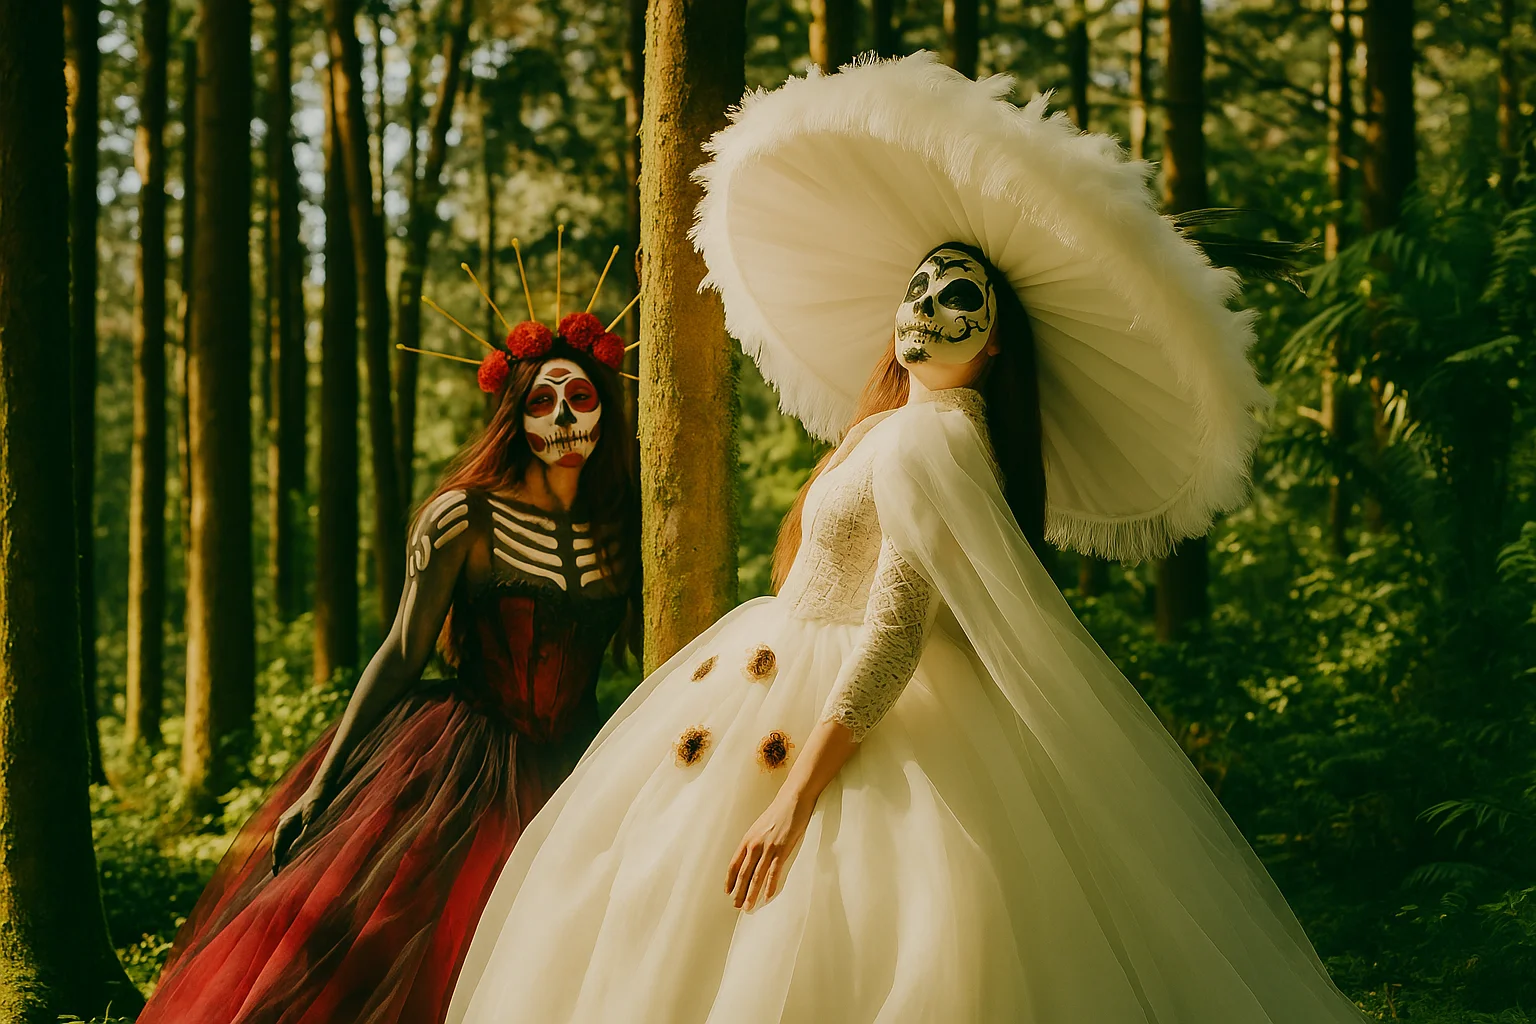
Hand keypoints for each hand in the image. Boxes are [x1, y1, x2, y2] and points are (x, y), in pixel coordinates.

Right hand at [272, 786, 326, 870]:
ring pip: (286, 842)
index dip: (277, 859)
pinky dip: (293, 848)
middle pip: (280, 845)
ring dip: (286, 854)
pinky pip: (293, 838)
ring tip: (286, 870)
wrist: (323, 787)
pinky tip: (297, 856)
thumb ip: (304, 834)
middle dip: (279, 859)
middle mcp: (285, 823)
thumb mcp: (311, 818)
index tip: (275, 872)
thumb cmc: (317, 802)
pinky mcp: (298, 822)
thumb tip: (297, 850)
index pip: (278, 845)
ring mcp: (291, 823)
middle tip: (279, 875)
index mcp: (285, 823)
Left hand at [725, 785, 815, 910]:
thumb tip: (751, 856)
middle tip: (736, 906)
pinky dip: (769, 886)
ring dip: (751, 894)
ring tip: (748, 907)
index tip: (728, 892)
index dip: (730, 880)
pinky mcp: (781, 850)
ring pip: (756, 876)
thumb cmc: (778, 812)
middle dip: (739, 892)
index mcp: (747, 839)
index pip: (734, 864)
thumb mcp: (760, 827)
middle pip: (743, 874)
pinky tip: (766, 897)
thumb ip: (755, 841)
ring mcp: (767, 848)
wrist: (793, 800)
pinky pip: (773, 872)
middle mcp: (754, 845)